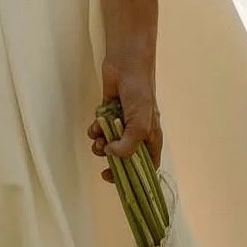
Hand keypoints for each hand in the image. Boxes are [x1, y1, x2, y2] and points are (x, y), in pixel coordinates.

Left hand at [90, 54, 161, 183]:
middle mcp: (136, 133)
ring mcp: (122, 123)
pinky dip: (95, 130)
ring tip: (97, 139)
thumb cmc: (140, 94)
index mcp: (151, 138)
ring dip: (100, 145)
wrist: (125, 66)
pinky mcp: (107, 114)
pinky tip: (95, 124)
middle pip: (124, 158)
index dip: (135, 177)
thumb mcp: (140, 125)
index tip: (118, 180)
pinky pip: (99, 129)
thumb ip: (128, 146)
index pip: (146, 166)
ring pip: (108, 144)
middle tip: (102, 164)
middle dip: (112, 161)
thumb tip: (112, 155)